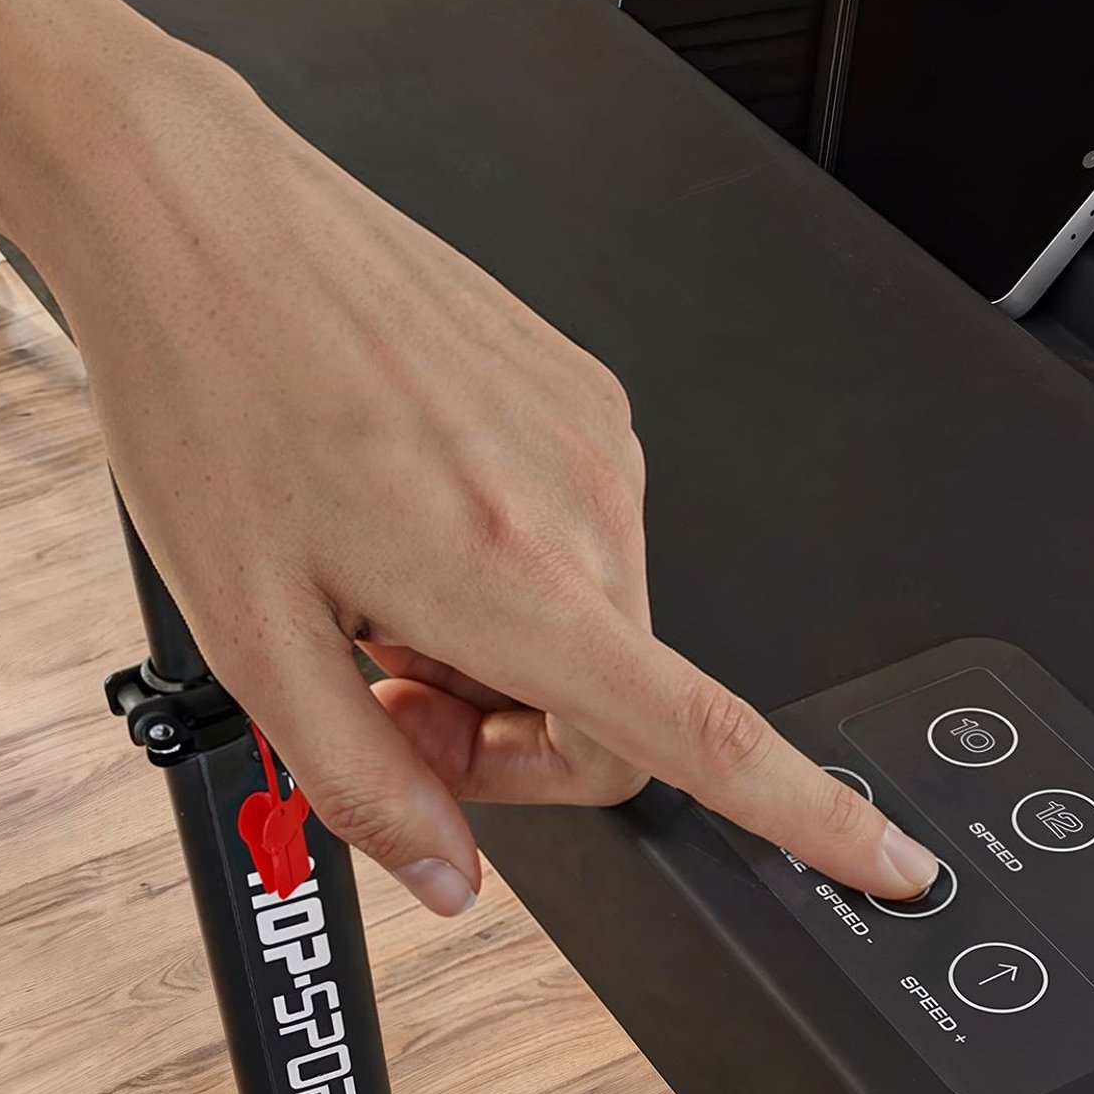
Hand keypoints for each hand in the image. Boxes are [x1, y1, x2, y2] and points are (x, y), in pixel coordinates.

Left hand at [30, 54, 940, 915]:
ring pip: (596, 629)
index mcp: (518, 580)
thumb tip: (445, 875)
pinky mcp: (582, 394)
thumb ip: (363, 785)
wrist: (202, 219)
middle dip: (505, 739)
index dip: (817, 821)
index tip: (891, 863)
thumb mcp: (255, 638)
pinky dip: (506, 570)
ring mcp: (593, 443)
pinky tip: (407, 521)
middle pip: (615, 713)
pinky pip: (579, 541)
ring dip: (499, 650)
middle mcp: (585, 507)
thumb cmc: (214, 397)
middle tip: (388, 689)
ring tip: (382, 585)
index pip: (710, 738)